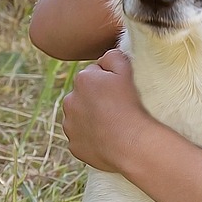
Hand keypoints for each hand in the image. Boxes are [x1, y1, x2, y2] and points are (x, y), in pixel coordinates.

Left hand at [61, 47, 148, 172]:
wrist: (131, 144)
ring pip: (81, 117)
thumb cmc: (131, 106)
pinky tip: (109, 139)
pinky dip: (92, 138)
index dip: (110, 81)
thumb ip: (113, 56)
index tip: (121, 92)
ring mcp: (70, 125)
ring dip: (92, 118)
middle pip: (85, 96)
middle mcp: (70, 101)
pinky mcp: (74, 145)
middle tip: (118, 108)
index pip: (94, 74)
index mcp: (82, 80)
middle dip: (97, 99)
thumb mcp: (127, 69)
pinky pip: (83, 138)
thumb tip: (104, 60)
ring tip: (114, 125)